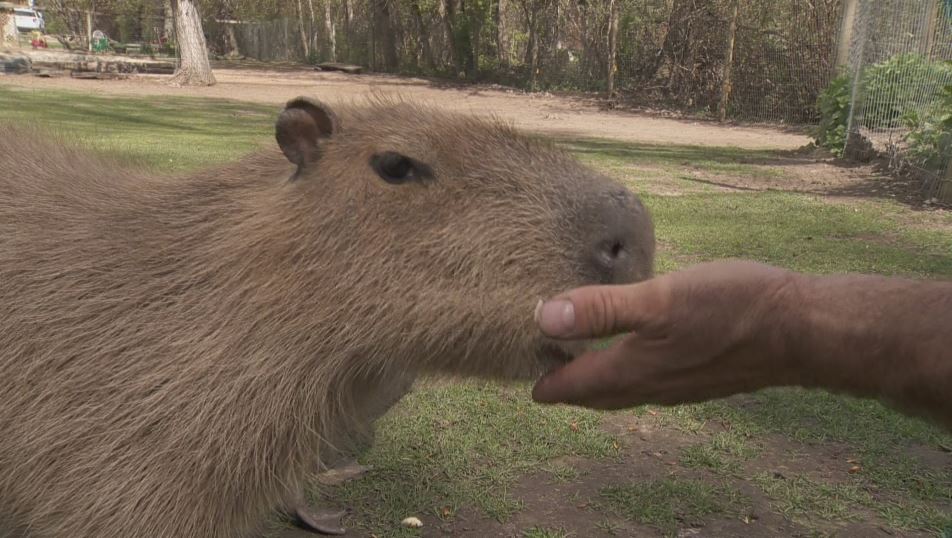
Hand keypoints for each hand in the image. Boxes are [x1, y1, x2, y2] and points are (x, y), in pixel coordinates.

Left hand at [532, 260, 802, 408]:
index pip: (578, 385)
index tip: (529, 387)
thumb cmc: (731, 309)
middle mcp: (655, 386)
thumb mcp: (658, 300)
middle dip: (573, 389)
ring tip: (587, 368)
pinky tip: (643, 356)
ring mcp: (683, 384)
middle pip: (601, 394)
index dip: (550, 385)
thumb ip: (601, 309)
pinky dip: (633, 374)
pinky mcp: (705, 375)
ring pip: (629, 390)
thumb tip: (543, 318)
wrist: (803, 330)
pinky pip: (655, 381)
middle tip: (549, 382)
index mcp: (635, 370)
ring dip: (603, 383)